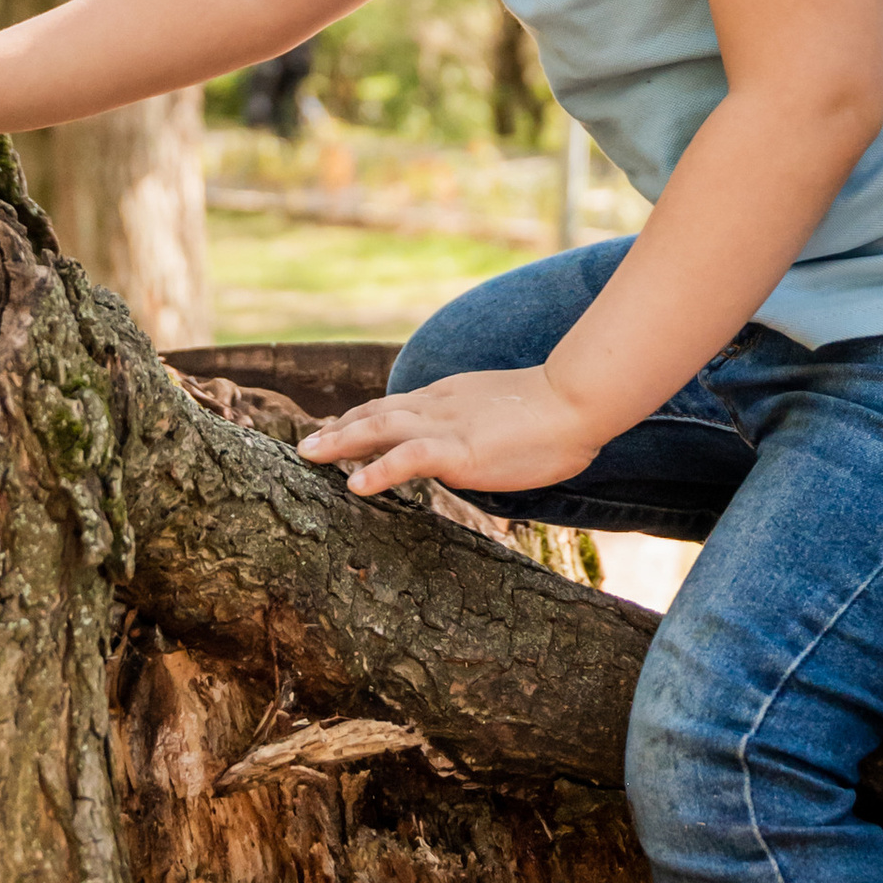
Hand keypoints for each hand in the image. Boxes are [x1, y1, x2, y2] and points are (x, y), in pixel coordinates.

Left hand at [297, 364, 604, 502]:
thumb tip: (481, 444)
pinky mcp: (460, 449)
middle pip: (376, 412)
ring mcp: (447, 426)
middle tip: (303, 445)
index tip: (335, 429)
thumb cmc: (557, 413)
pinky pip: (408, 458)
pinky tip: (355, 485)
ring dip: (340, 442)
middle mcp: (440, 406)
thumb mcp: (506, 415)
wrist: (578, 400)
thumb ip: (484, 426)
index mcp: (451, 397)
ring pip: (379, 428)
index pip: (395, 405)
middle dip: (338, 429)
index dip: (361, 417)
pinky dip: (378, 470)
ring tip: (308, 456)